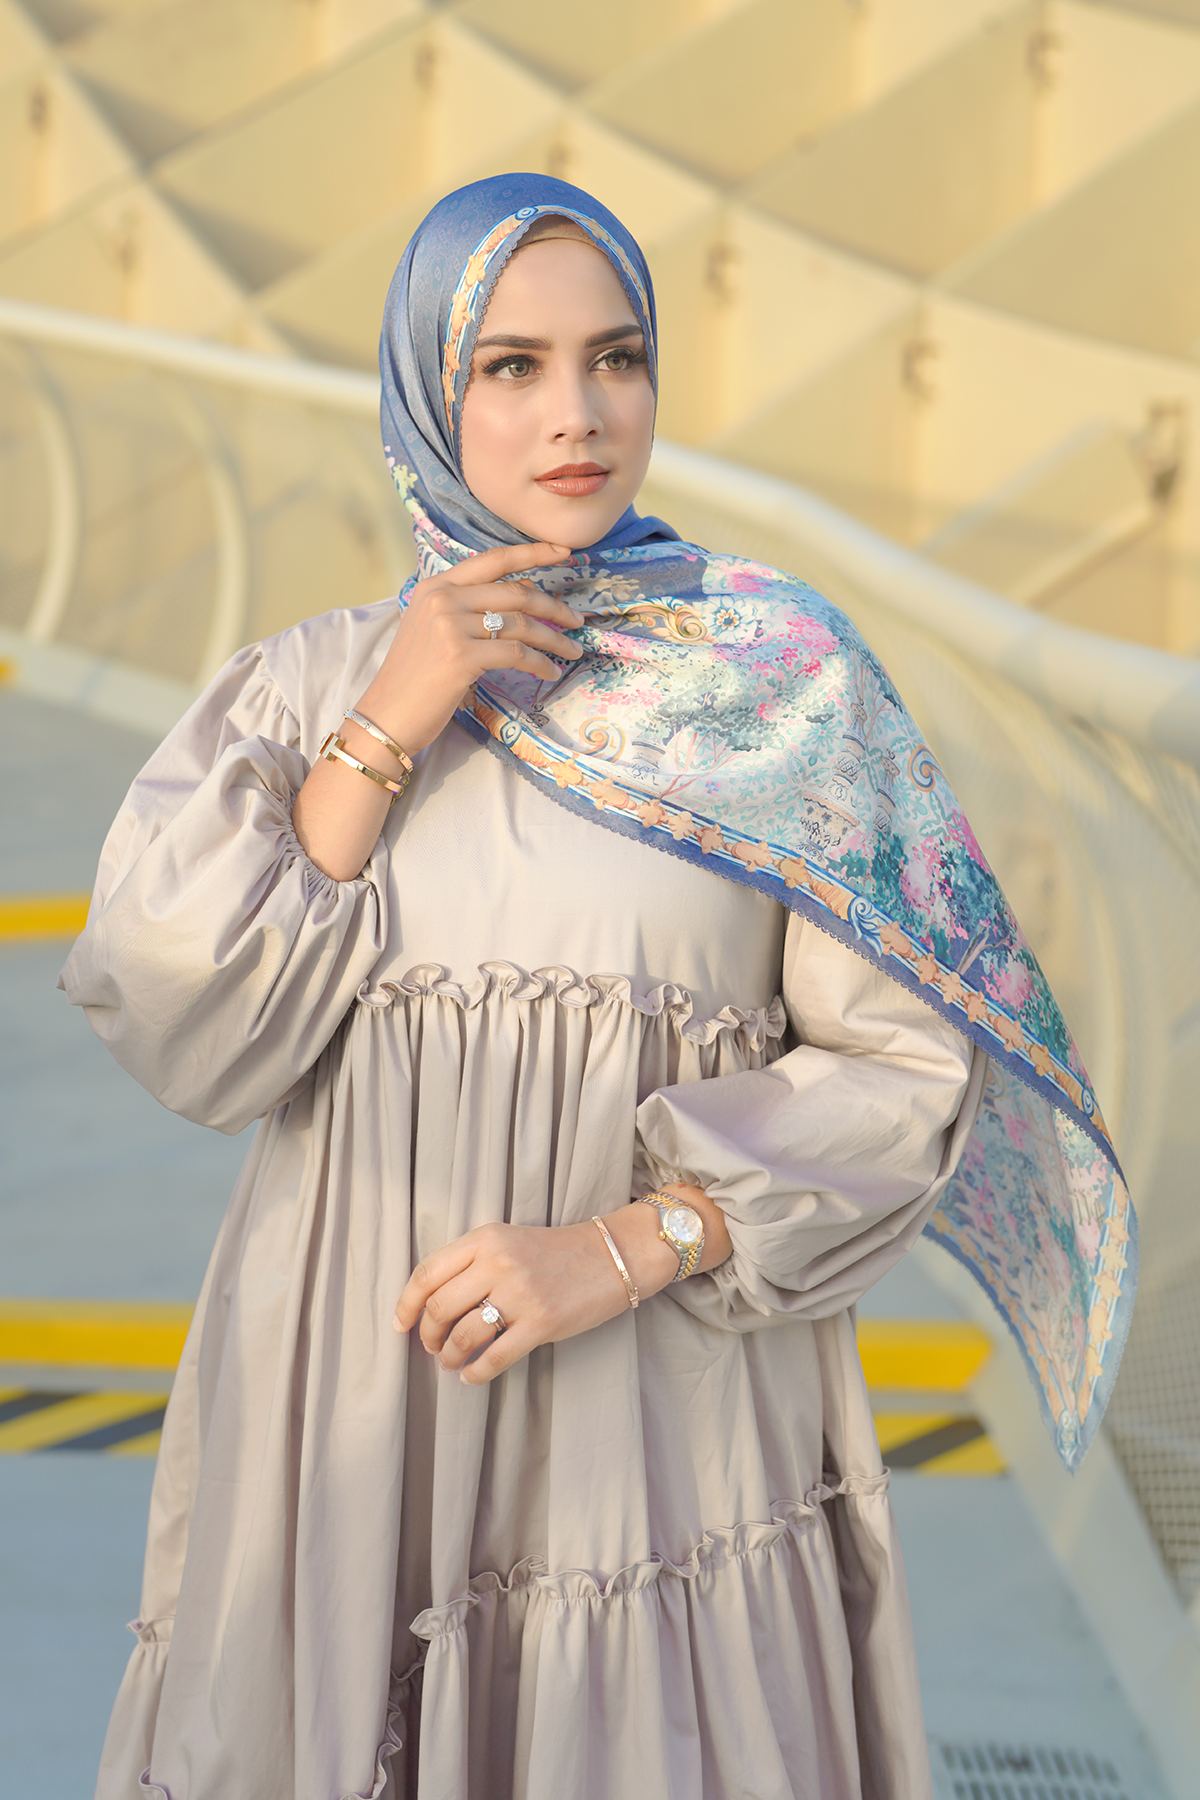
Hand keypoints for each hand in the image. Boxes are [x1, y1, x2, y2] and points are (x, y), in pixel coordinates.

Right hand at [294, 541, 582, 878]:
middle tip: (577, 621)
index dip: (532, 553)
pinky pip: (516, 654)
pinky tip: (550, 672)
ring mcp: (450, 626)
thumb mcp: (432, 630)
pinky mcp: (461, 656)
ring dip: (553, 639)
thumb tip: (516, 602)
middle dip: (553, 607)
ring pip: (521, 624)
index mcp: (435, 586)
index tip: (564, 550)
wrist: (385, 716)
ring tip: (572, 651)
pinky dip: (539, 663)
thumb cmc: (412, 680)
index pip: (492, 560)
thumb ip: (464, 609)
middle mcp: (442, 599)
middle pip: (515, 593)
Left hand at [393, 1210, 678, 1385]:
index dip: (407, 1305)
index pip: (427, 1274)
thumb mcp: (508, 1241)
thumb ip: (471, 1263)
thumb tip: (429, 1305)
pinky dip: (475, 1373)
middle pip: (440, 1308)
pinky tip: (472, 1375)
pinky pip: (494, 1358)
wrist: (612, 1255)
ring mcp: (521, 1293)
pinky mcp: (542, 1322)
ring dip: (449, 1357)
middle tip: (432, 1347)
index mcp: (486, 1238)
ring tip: (451, 1362)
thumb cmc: (555, 1252)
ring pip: (463, 1336)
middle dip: (428, 1335)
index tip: (400, 1325)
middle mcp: (498, 1262)